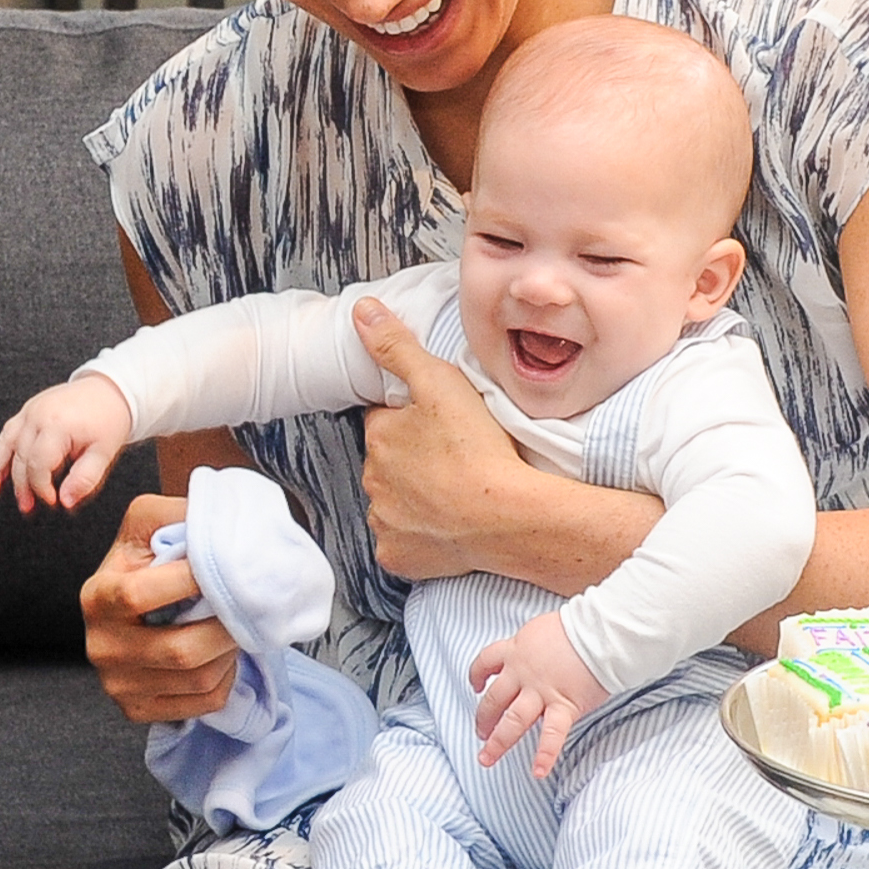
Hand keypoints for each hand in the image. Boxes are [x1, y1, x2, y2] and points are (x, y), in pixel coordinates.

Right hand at [0, 374, 133, 513]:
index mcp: (58, 426)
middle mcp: (39, 415)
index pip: (39, 465)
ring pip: (7, 444)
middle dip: (22, 486)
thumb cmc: (108, 419)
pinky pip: (7, 432)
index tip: (52, 501)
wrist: (109, 390)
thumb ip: (85, 479)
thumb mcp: (104, 453)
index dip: (42, 488)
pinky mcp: (28, 409)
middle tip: (28, 506)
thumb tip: (66, 501)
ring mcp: (31, 410)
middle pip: (21, 458)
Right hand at [80, 494, 237, 722]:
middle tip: (247, 604)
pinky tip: (221, 653)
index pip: (139, 595)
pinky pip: (203, 701)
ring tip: (235, 625)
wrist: (134, 605)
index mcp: (97, 596)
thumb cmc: (146, 558)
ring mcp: (118, 683)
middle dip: (225, 626)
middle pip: (180, 650)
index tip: (223, 567)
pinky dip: (226, 677)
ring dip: (229, 650)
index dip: (188, 582)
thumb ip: (176, 511)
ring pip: (198, 677)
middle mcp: (101, 646)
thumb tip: (217, 516)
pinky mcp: (138, 709)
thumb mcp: (147, 521)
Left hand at [353, 297, 526, 580]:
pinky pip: (402, 543)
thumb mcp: (439, 381)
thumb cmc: (478, 448)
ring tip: (454, 493)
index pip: (385, 422)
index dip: (411, 422)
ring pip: (394, 503)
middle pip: (388, 464)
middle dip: (411, 461)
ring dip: (415, 498)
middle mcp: (373, 480)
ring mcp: (384, 521)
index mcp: (379, 436)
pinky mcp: (398, 556)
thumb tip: (361, 312)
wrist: (507, 516)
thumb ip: (397, 346)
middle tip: (453, 459)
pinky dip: (419, 537)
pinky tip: (446, 527)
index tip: (439, 428)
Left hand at [469, 611, 607, 778]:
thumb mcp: (543, 629)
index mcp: (517, 650)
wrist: (600, 631)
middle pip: (494, 699)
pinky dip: (545, 755)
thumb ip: (533, 645)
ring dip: (498, 742)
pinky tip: (538, 772)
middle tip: (480, 732)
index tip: (477, 685)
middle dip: (483, 718)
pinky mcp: (564, 706)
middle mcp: (523, 673)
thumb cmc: (579, 625)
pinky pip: (551, 735)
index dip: (477, 675)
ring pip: (513, 721)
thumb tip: (536, 652)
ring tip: (487, 758)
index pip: (486, 661)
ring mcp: (542, 692)